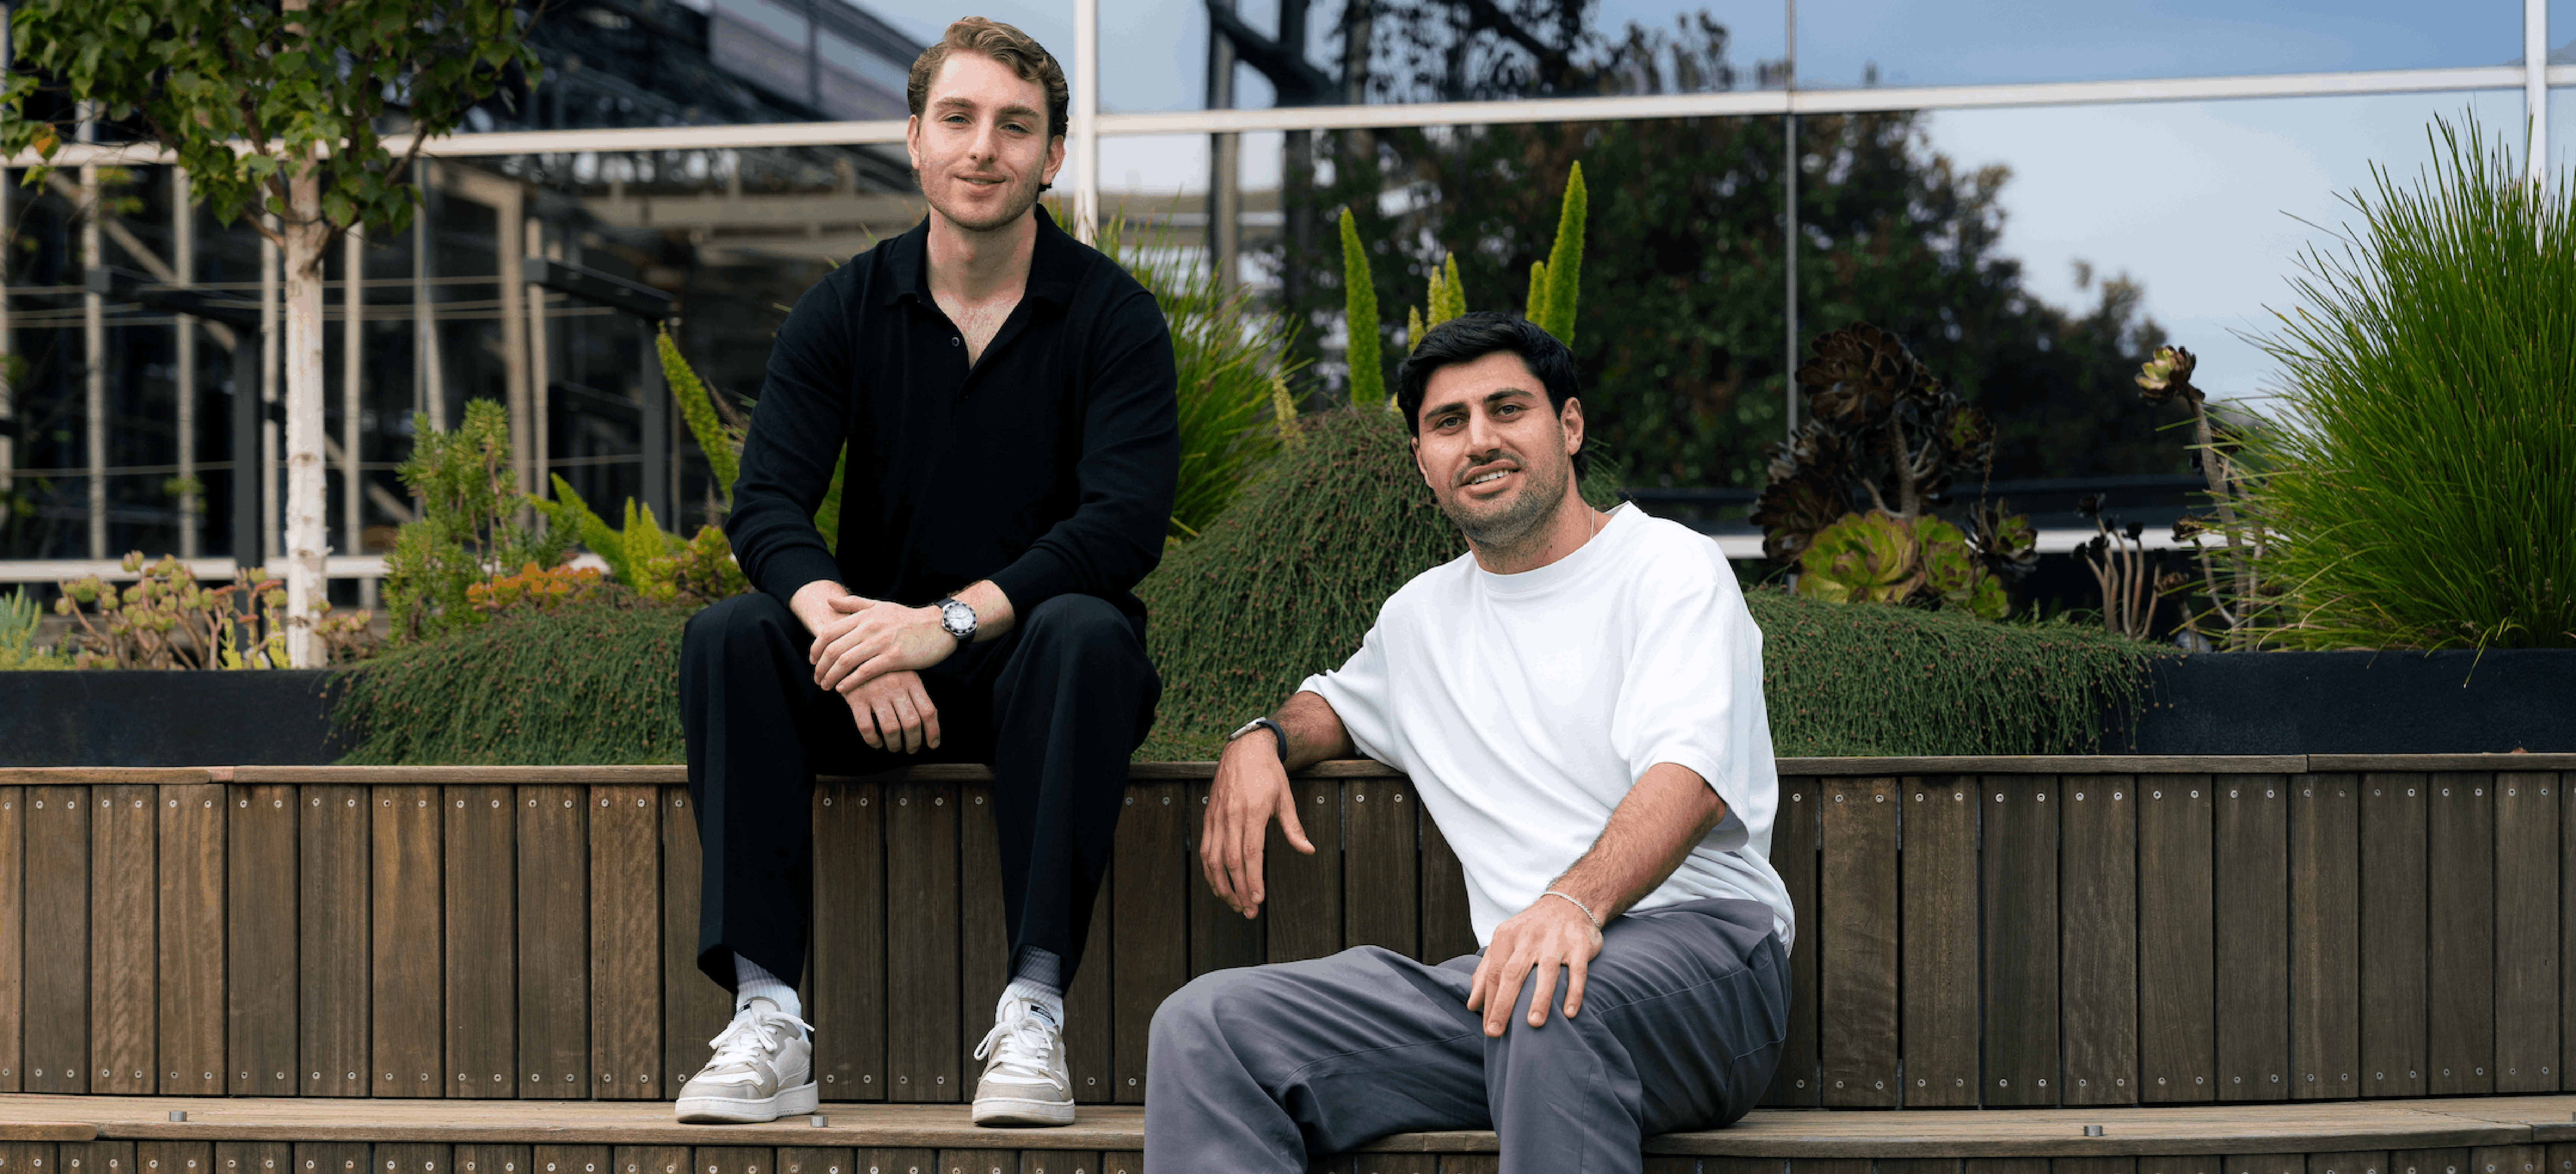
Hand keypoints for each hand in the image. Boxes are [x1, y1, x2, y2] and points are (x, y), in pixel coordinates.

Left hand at [810, 596, 957, 691]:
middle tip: (817, 679)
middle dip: (820, 667)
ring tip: (826, 686)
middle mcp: (869, 627)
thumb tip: (829, 601)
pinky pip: (865, 672)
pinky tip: (843, 689)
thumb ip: (854, 603)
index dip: (815, 649)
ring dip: (831, 677)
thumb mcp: (880, 605)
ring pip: (846, 661)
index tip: (812, 661)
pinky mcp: (894, 657)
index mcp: (864, 615)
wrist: (938, 626)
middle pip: (833, 649)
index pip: (829, 632)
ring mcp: (881, 642)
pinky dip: (850, 682)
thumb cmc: (908, 618)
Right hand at [842, 669, 939, 753]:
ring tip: (895, 748)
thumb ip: (914, 691)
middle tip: (912, 749)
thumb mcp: (903, 670)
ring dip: (895, 744)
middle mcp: (895, 686)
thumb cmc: (882, 665)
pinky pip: (866, 727)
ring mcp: (875, 692)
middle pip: (912, 723)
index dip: (933, 732)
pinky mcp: (856, 698)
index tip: (933, 745)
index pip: (928, 711)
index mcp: (911, 679)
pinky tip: (876, 743)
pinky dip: (873, 741)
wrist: (852, 650)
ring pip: (891, 729)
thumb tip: (927, 721)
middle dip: (914, 742)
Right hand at [1200, 728, 1313, 918]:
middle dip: (1240, 891)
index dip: (1253, 880)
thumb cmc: (1268, 773)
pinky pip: (1205, 850)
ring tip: (1234, 904)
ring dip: (1222, 886)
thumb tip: (1307, 850)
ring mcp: (1216, 817)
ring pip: (1213, 860)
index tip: (1258, 900)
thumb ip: (1293, 827)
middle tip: (1249, 912)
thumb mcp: (1286, 797)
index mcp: (1253, 812)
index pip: (1251, 854)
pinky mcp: (1208, 817)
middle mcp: (1231, 816)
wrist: (1244, 749)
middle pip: (1231, 862)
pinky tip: (1218, 884)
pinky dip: (1209, 871)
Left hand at [1465, 893, 1603, 1036]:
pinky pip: (1577, 971)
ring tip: (1533, 1023)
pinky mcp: (1579, 945)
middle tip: (1496, 1032)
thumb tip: (1472, 1005)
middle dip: (1503, 1003)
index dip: (1489, 1001)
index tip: (1488, 1029)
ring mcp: (1555, 941)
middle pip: (1513, 972)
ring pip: (1546, 971)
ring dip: (1540, 998)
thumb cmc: (1530, 931)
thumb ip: (1486, 972)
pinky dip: (1574, 992)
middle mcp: (1529, 937)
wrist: (1569, 903)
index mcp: (1507, 936)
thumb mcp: (1504, 943)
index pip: (1494, 973)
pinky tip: (1569, 1013)